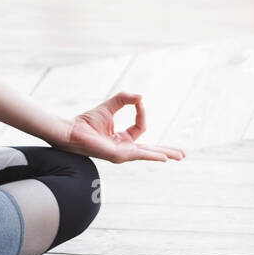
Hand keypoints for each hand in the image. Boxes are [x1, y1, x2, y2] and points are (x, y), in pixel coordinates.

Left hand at [63, 92, 185, 163]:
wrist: (71, 130)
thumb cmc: (86, 121)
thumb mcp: (110, 105)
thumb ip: (124, 99)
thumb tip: (140, 97)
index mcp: (122, 140)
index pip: (140, 128)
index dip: (142, 113)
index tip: (138, 101)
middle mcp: (124, 149)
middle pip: (150, 150)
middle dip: (167, 151)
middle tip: (182, 155)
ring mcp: (121, 154)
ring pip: (148, 153)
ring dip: (164, 154)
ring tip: (179, 156)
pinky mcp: (117, 155)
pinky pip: (138, 154)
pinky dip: (151, 155)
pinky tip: (163, 157)